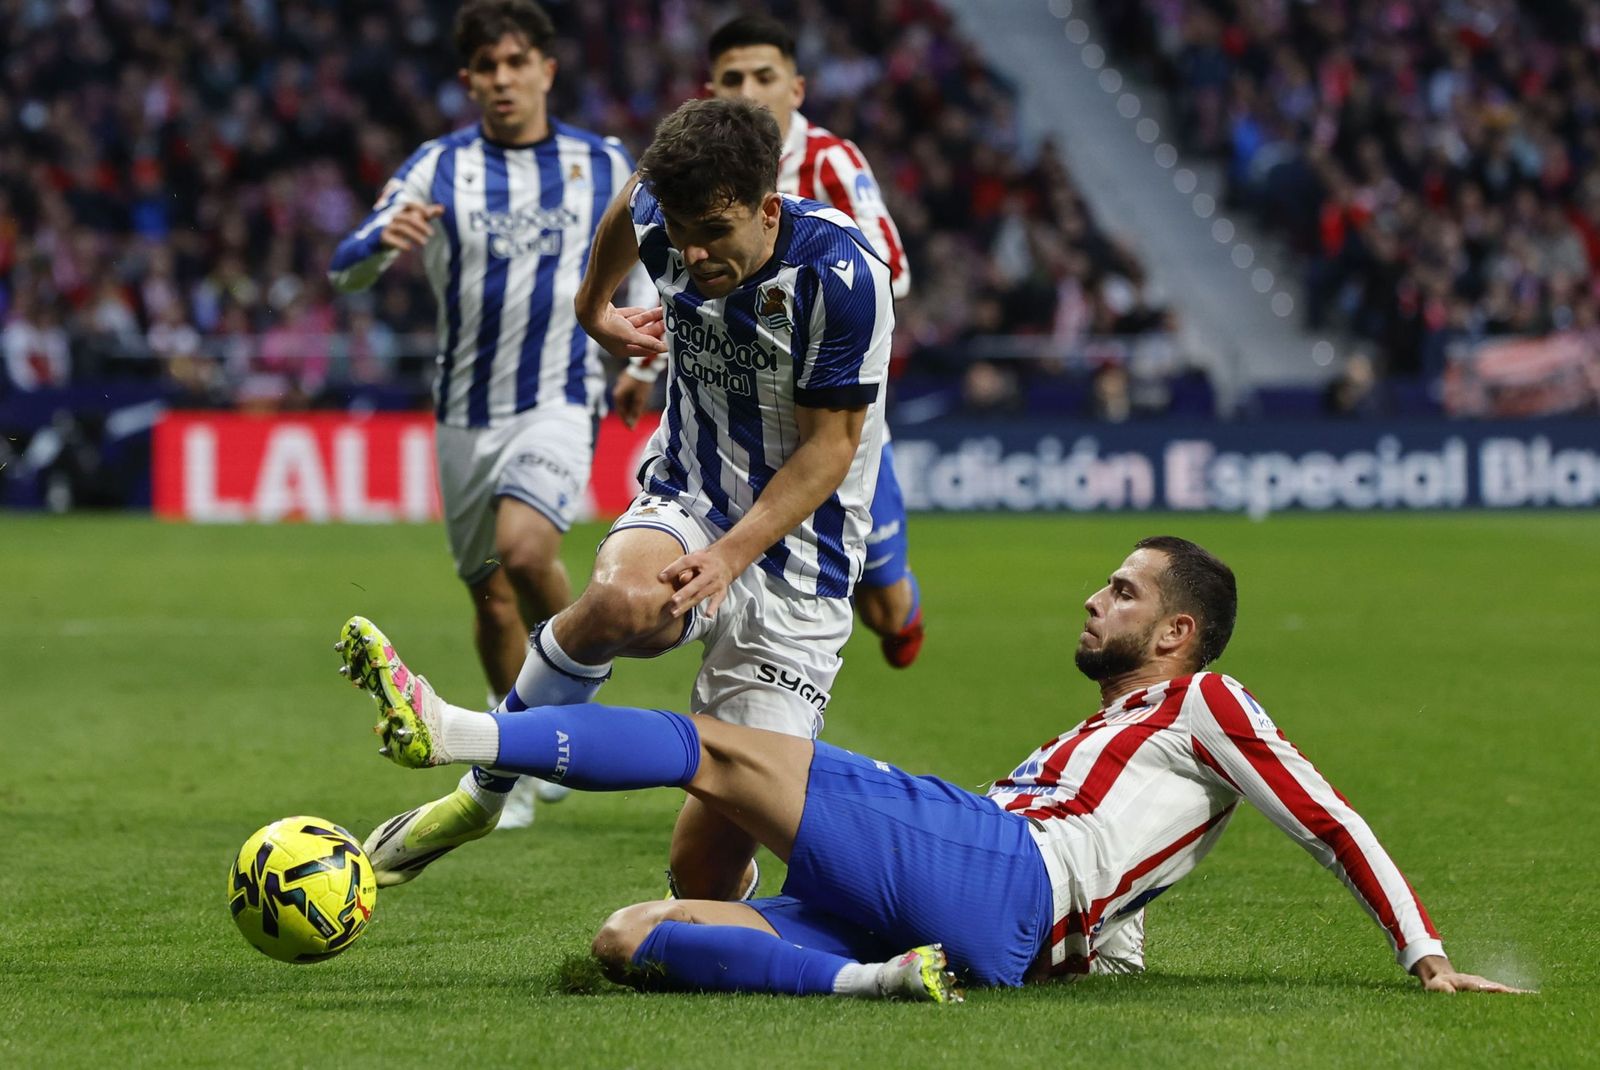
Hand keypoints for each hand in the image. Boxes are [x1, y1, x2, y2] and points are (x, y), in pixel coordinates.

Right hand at [380, 203, 444, 252]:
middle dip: (421, 225)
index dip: (419, 207)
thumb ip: (427, 213)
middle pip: (408, 217)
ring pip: (402, 228)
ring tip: (425, 243)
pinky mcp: (382, 235)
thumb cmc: (402, 224)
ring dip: (414, 235)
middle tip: (432, 234)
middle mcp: (393, 215)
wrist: (381, 236)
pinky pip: (390, 238)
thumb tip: (442, 208)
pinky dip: (400, 243)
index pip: (409, 204)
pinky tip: (409, 248)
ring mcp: (386, 225)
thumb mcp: (414, 218)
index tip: (428, 214)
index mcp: (401, 208)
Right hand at [582, 303, 667, 361]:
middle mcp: (618, 340)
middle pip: (642, 334)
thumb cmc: (609, 329)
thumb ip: (649, 342)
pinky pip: (629, 315)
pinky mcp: (613, 315)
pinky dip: (638, 312)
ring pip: (637, 323)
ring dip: (650, 317)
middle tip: (670, 321)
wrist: (590, 311)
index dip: (657, 345)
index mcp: (621, 351)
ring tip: (663, 310)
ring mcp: (615, 327)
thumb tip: (665, 349)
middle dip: (656, 328)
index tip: (670, 340)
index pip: (644, 350)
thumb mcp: (632, 337)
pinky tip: (649, 310)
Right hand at [612, 371, 654, 427]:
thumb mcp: (640, 399)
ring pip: (625, 400)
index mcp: (618, 395)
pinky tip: (637, 402)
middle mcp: (617, 390)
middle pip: (622, 406)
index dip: (626, 422)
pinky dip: (631, 400)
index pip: (621, 412)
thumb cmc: (642, 383)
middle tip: (634, 423)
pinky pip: (627, 394)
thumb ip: (635, 412)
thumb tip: (632, 425)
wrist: (645, 364)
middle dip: (628, 415)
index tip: (631, 429)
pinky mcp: (626, 380)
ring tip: (637, 414)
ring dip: (630, 408)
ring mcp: (621, 384)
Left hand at [659, 547, 736, 618]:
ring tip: (675, 612)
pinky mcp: (722, 591)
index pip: (686, 562)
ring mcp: (717, 583)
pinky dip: (713, 607)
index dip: (674, 569)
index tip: (661, 578)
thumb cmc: (703, 561)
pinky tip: (707, 615)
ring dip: (688, 604)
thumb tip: (668, 577)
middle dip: (685, 593)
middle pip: (696, 583)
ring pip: (701, 595)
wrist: (726, 562)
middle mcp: (710, 572)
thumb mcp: (693, 558)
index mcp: (701, 560)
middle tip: (673, 601)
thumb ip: (682, 567)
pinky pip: (717, 600)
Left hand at [1412, 955, 1530, 993]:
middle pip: (1500, 988)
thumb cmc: (1438, 984)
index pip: (1484, 987)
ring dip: (1519, 995)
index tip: (1506, 992)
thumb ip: (1442, 989)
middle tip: (1533, 997)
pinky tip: (1531, 1002)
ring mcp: (1487, 986)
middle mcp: (1482, 983)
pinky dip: (1516, 997)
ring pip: (1505, 990)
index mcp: (1470, 982)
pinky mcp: (1490, 990)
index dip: (1495, 989)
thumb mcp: (1436, 986)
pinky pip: (1504, 994)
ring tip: (1537, 999)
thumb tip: (1450, 992)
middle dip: (1514, 993)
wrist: (1441, 976)